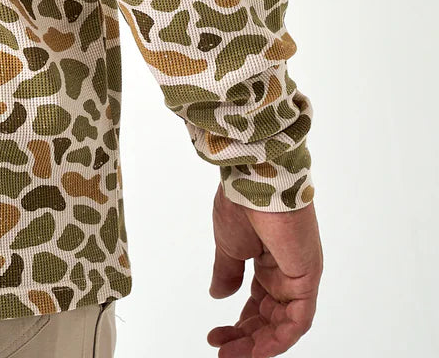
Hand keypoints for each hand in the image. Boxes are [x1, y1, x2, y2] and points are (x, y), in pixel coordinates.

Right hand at [206, 183, 322, 356]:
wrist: (254, 182)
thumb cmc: (241, 205)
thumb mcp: (228, 245)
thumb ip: (227, 272)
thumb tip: (218, 294)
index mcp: (268, 262)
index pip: (258, 304)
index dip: (238, 324)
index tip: (216, 336)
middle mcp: (286, 273)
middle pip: (269, 318)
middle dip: (245, 338)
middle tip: (222, 351)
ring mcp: (299, 277)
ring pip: (283, 324)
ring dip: (258, 344)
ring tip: (232, 355)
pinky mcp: (307, 279)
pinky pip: (298, 321)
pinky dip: (279, 339)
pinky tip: (258, 351)